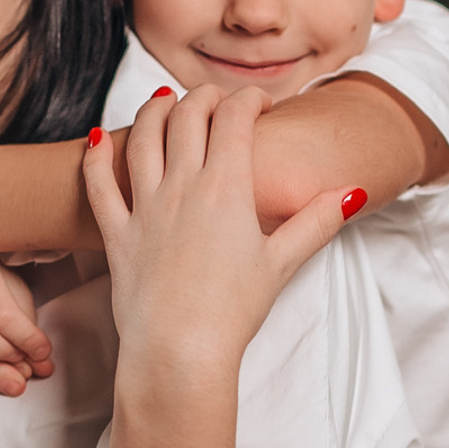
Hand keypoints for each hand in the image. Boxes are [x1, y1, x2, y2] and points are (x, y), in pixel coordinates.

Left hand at [82, 87, 353, 386]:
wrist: (181, 350)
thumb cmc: (233, 311)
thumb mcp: (282, 263)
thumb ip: (316, 221)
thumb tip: (351, 192)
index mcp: (226, 188)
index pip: (235, 117)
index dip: (249, 99)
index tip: (259, 103)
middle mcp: (182, 187)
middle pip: (188, 116)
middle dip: (204, 97)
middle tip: (216, 101)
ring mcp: (145, 207)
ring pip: (142, 137)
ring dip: (154, 111)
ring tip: (164, 101)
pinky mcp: (117, 232)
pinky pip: (99, 183)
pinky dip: (97, 157)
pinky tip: (99, 139)